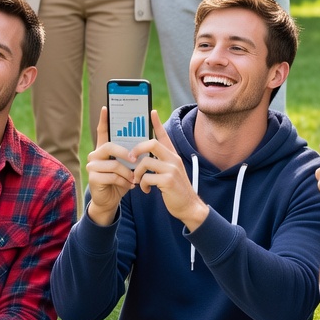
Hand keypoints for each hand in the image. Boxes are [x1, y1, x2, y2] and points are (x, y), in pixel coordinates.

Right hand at [85, 107, 138, 223]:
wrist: (111, 201)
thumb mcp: (128, 166)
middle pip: (110, 147)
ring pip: (114, 164)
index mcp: (104, 150)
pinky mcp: (93, 178)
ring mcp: (92, 167)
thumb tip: (146, 139)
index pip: (102, 131)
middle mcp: (95, 155)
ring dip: (128, 173)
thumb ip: (132, 154)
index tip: (106, 107)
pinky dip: (124, 182)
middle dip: (125, 153)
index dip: (104, 120)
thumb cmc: (121, 181)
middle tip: (135, 160)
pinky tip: (129, 186)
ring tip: (134, 179)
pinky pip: (113, 176)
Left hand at [132, 111, 208, 229]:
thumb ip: (161, 163)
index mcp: (173, 155)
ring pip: (145, 162)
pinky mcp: (168, 181)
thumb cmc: (176, 190)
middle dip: (137, 150)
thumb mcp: (171, 172)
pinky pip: (147, 178)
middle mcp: (173, 159)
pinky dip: (143, 184)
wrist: (189, 206)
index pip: (164, 135)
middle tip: (130, 159)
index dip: (157, 123)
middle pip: (152, 143)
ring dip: (137, 172)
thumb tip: (144, 158)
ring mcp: (171, 169)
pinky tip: (145, 190)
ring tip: (137, 180)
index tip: (151, 112)